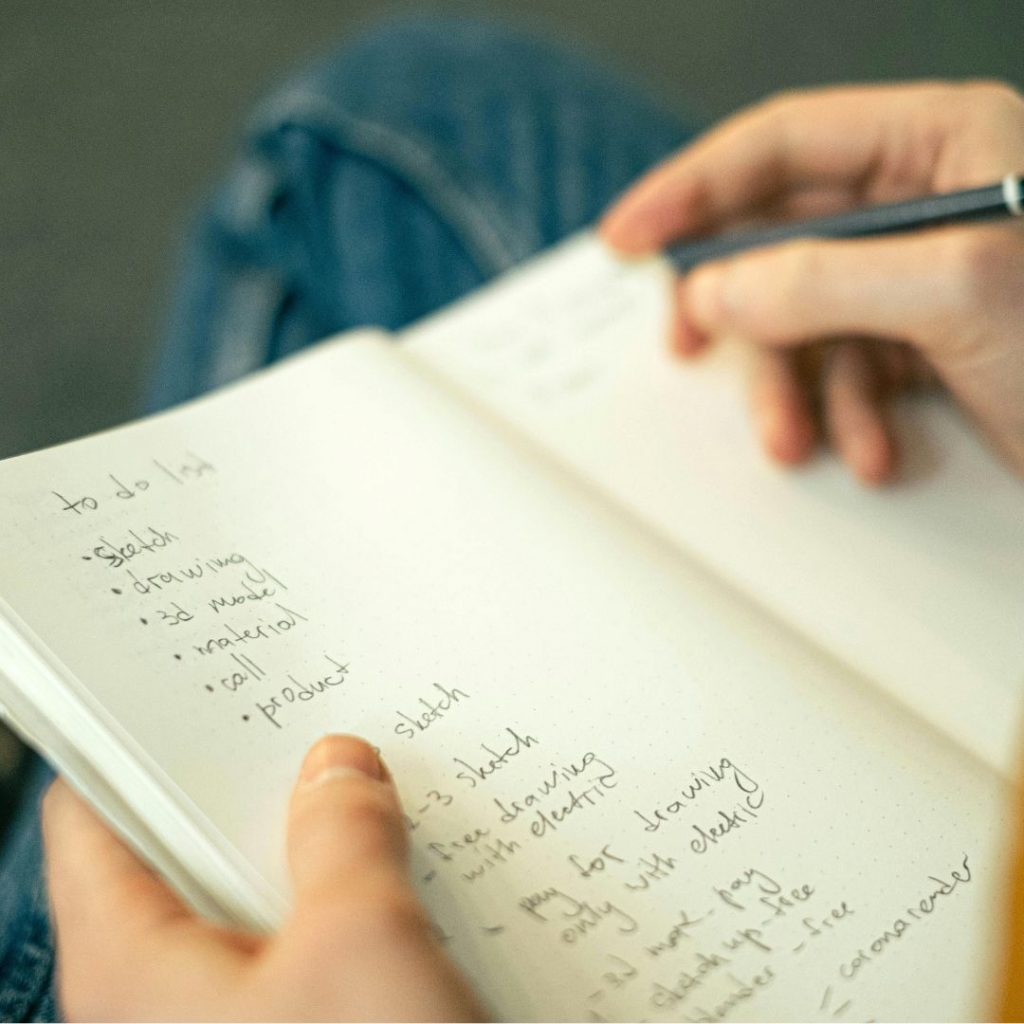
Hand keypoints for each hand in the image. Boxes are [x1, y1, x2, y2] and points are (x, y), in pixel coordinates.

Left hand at [43, 735, 485, 1021]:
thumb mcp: (363, 946)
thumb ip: (344, 835)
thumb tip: (339, 767)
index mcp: (130, 964)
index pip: (89, 815)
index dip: (127, 737)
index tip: (175, 679)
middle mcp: (159, 996)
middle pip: (182, 852)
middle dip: (251, 786)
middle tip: (310, 722)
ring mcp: (227, 1022)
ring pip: (253, 900)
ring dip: (311, 846)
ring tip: (368, 788)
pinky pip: (300, 947)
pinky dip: (341, 901)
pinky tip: (398, 879)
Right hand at [601, 81, 1023, 483]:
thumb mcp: (957, 291)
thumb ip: (821, 277)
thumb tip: (720, 288)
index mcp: (937, 144)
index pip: (779, 143)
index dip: (692, 188)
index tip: (630, 238)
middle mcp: (919, 204)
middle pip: (777, 238)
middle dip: (739, 311)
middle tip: (687, 346)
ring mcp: (917, 279)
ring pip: (801, 320)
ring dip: (791, 389)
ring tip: (797, 439)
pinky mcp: (922, 344)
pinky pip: (843, 371)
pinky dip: (845, 416)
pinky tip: (871, 448)